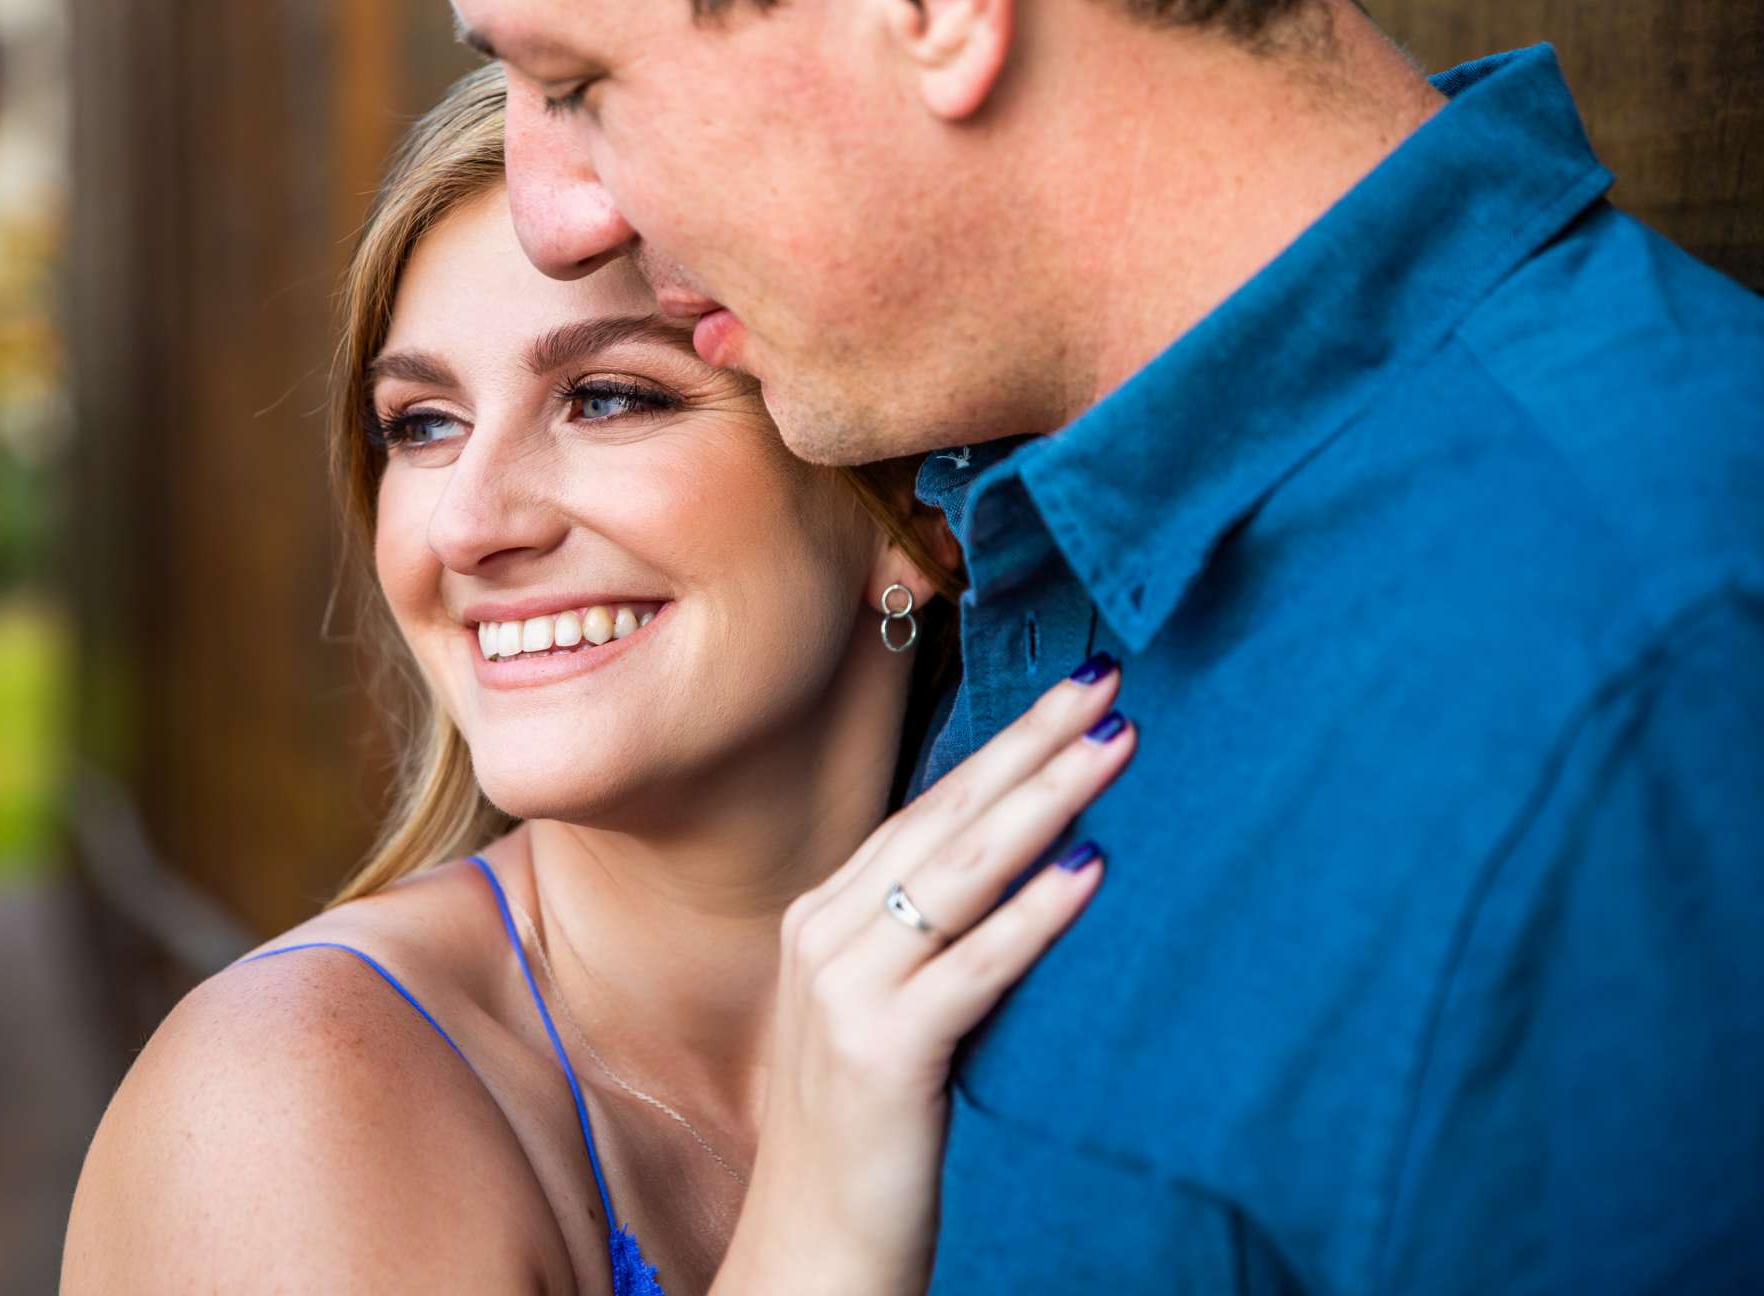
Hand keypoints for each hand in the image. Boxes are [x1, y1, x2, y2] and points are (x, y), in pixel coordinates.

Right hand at [711, 663, 1133, 1294]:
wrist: (812, 1252)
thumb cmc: (866, 1136)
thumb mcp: (885, 1014)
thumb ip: (930, 940)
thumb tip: (1030, 867)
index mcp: (824, 917)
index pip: (928, 810)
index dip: (1002, 748)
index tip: (1071, 694)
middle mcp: (825, 935)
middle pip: (947, 820)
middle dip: (1031, 747)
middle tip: (1105, 685)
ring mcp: (845, 990)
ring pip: (961, 874)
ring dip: (1044, 802)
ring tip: (1112, 746)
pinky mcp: (881, 1052)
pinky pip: (973, 968)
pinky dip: (1033, 916)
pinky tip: (1089, 870)